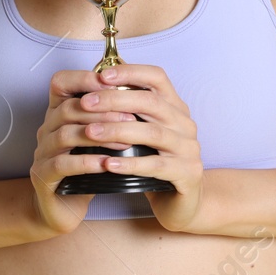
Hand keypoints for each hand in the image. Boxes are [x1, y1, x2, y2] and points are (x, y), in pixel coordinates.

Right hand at [30, 69, 143, 235]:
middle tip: (131, 118)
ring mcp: (41, 153)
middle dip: (102, 111)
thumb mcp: (97, 141)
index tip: (112, 84)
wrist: (62, 208)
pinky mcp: (42, 176)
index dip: (84, 79)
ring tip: (125, 143)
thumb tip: (142, 97)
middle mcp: (46, 130)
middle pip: (68, 108)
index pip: (61, 83)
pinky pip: (63, 164)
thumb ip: (110, 119)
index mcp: (58, 115)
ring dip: (99, 136)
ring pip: (65, 135)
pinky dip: (87, 162)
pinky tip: (107, 164)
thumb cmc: (84, 171)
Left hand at [78, 63, 208, 232]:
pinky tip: (108, 164)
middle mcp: (185, 123)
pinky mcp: (188, 173)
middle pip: (151, 102)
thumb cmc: (155, 162)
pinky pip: (156, 165)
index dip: (130, 72)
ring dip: (117, 130)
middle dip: (114, 100)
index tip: (101, 76)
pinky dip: (130, 163)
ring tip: (90, 132)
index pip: (157, 77)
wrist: (181, 202)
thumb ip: (129, 112)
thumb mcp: (143, 133)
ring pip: (152, 132)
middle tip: (86, 103)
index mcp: (175, 107)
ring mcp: (189, 148)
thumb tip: (95, 88)